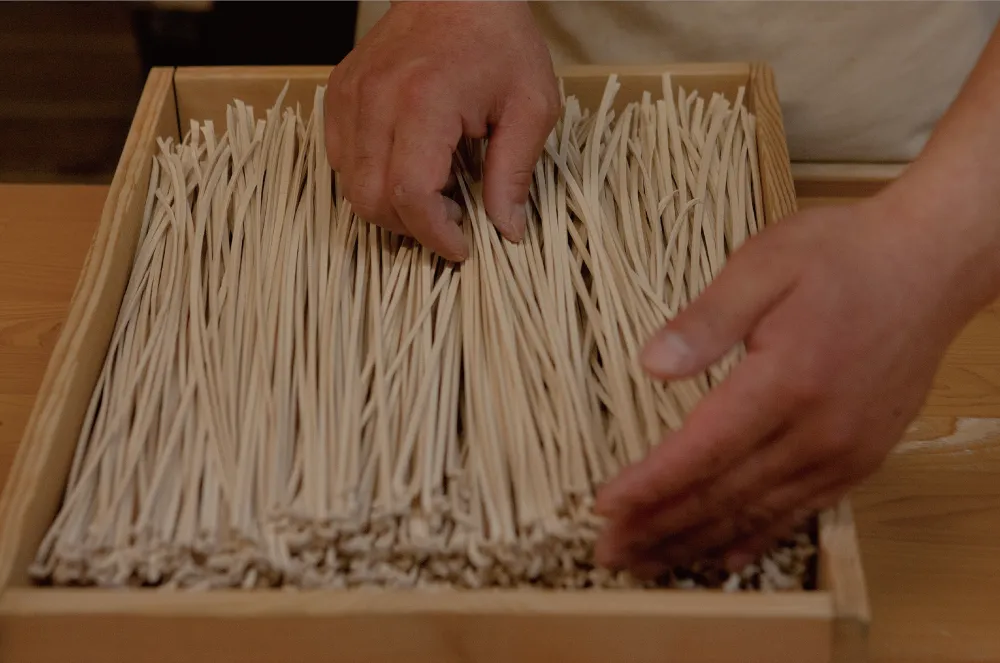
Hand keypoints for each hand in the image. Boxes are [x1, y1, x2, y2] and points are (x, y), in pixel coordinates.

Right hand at [324, 1, 558, 260]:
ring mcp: (349, 97)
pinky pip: (340, 160)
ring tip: (434, 187)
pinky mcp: (338, 94)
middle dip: (410, 227)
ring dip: (390, 206)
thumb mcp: (531, 106)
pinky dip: (371, 178)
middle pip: (370, 200)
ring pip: (349, 187)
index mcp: (424, 103)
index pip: (410, 195)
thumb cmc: (499, 42)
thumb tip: (507, 231)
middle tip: (451, 216)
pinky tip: (409, 165)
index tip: (462, 247)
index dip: (435, 235)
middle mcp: (375, 100)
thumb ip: (515, 172)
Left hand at [592, 196, 967, 576]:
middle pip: (722, 495)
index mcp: (785, 381)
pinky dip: (756, 538)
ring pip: (756, 514)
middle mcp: (817, 431)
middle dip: (658, 526)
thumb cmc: (842, 255)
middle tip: (608, 552)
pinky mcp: (861, 458)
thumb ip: (705, 319)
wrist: (931, 265)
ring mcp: (844, 452)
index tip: (604, 508)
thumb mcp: (764, 264)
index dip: (649, 485)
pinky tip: (723, 556)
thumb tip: (650, 365)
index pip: (701, 451)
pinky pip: (800, 512)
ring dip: (696, 542)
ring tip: (648, 563)